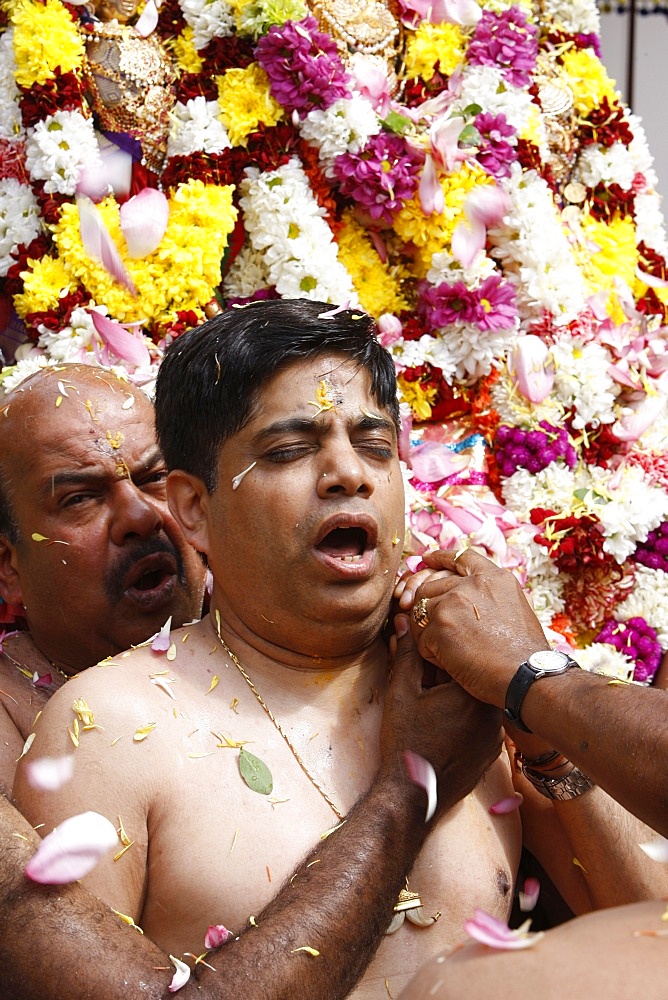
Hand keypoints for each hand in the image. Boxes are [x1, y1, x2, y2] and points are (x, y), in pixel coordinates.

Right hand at [380, 616, 502, 817]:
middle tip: (422, 674)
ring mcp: (495, 735)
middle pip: (470, 678)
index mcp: (473, 691)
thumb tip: (404, 621)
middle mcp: (492, 711)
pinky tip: (441, 723)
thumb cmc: (405, 742)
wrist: (414, 797)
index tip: (421, 650)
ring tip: (429, 699)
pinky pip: (479, 723)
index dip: (437, 650)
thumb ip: (406, 654)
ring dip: (455, 694)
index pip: (461, 656)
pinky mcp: (492, 752)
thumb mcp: (401, 692)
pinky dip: (463, 717)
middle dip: (446, 671)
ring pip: (475, 701)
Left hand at [399, 549, 546, 706]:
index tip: (426, 559)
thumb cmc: (524, 654)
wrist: (526, 675)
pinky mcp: (440, 625)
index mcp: (494, 578)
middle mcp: (472, 584)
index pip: (461, 557)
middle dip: (426, 607)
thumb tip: (472, 595)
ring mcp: (453, 602)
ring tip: (447, 651)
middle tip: (432, 628)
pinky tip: (450, 663)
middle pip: (430, 586)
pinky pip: (421, 638)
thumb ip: (493, 597)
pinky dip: (431, 653)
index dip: (440, 558)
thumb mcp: (518, 609)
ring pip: (420, 611)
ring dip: (428, 632)